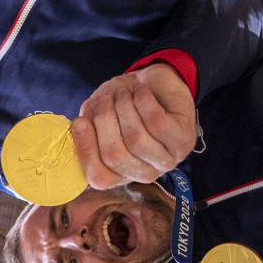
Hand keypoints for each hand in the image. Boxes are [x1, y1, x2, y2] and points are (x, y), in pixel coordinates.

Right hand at [72, 62, 196, 188]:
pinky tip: (140, 91)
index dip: (86, 151)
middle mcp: (144, 174)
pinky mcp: (184, 141)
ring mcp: (167, 160)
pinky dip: (143, 101)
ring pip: (135, 139)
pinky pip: (156, 123)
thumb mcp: (99, 115)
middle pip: (115, 156)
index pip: (99, 177)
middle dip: (104, 121)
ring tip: (123, 91)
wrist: (159, 85)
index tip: (79, 122)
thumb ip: (86, 126)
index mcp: (120, 174)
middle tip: (104, 98)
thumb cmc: (125, 103)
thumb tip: (79, 128)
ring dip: (124, 108)